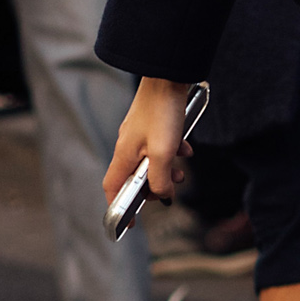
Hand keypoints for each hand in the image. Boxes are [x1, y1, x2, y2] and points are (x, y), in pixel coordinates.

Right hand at [104, 77, 194, 205]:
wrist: (168, 76)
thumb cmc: (162, 112)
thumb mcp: (163, 153)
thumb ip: (161, 179)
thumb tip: (163, 194)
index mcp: (124, 154)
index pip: (113, 188)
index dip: (119, 208)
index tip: (129, 224)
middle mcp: (127, 146)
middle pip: (134, 178)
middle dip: (153, 188)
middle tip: (169, 190)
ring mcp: (139, 135)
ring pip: (150, 162)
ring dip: (166, 171)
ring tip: (182, 171)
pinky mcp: (151, 125)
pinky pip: (160, 146)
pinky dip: (173, 152)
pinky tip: (186, 149)